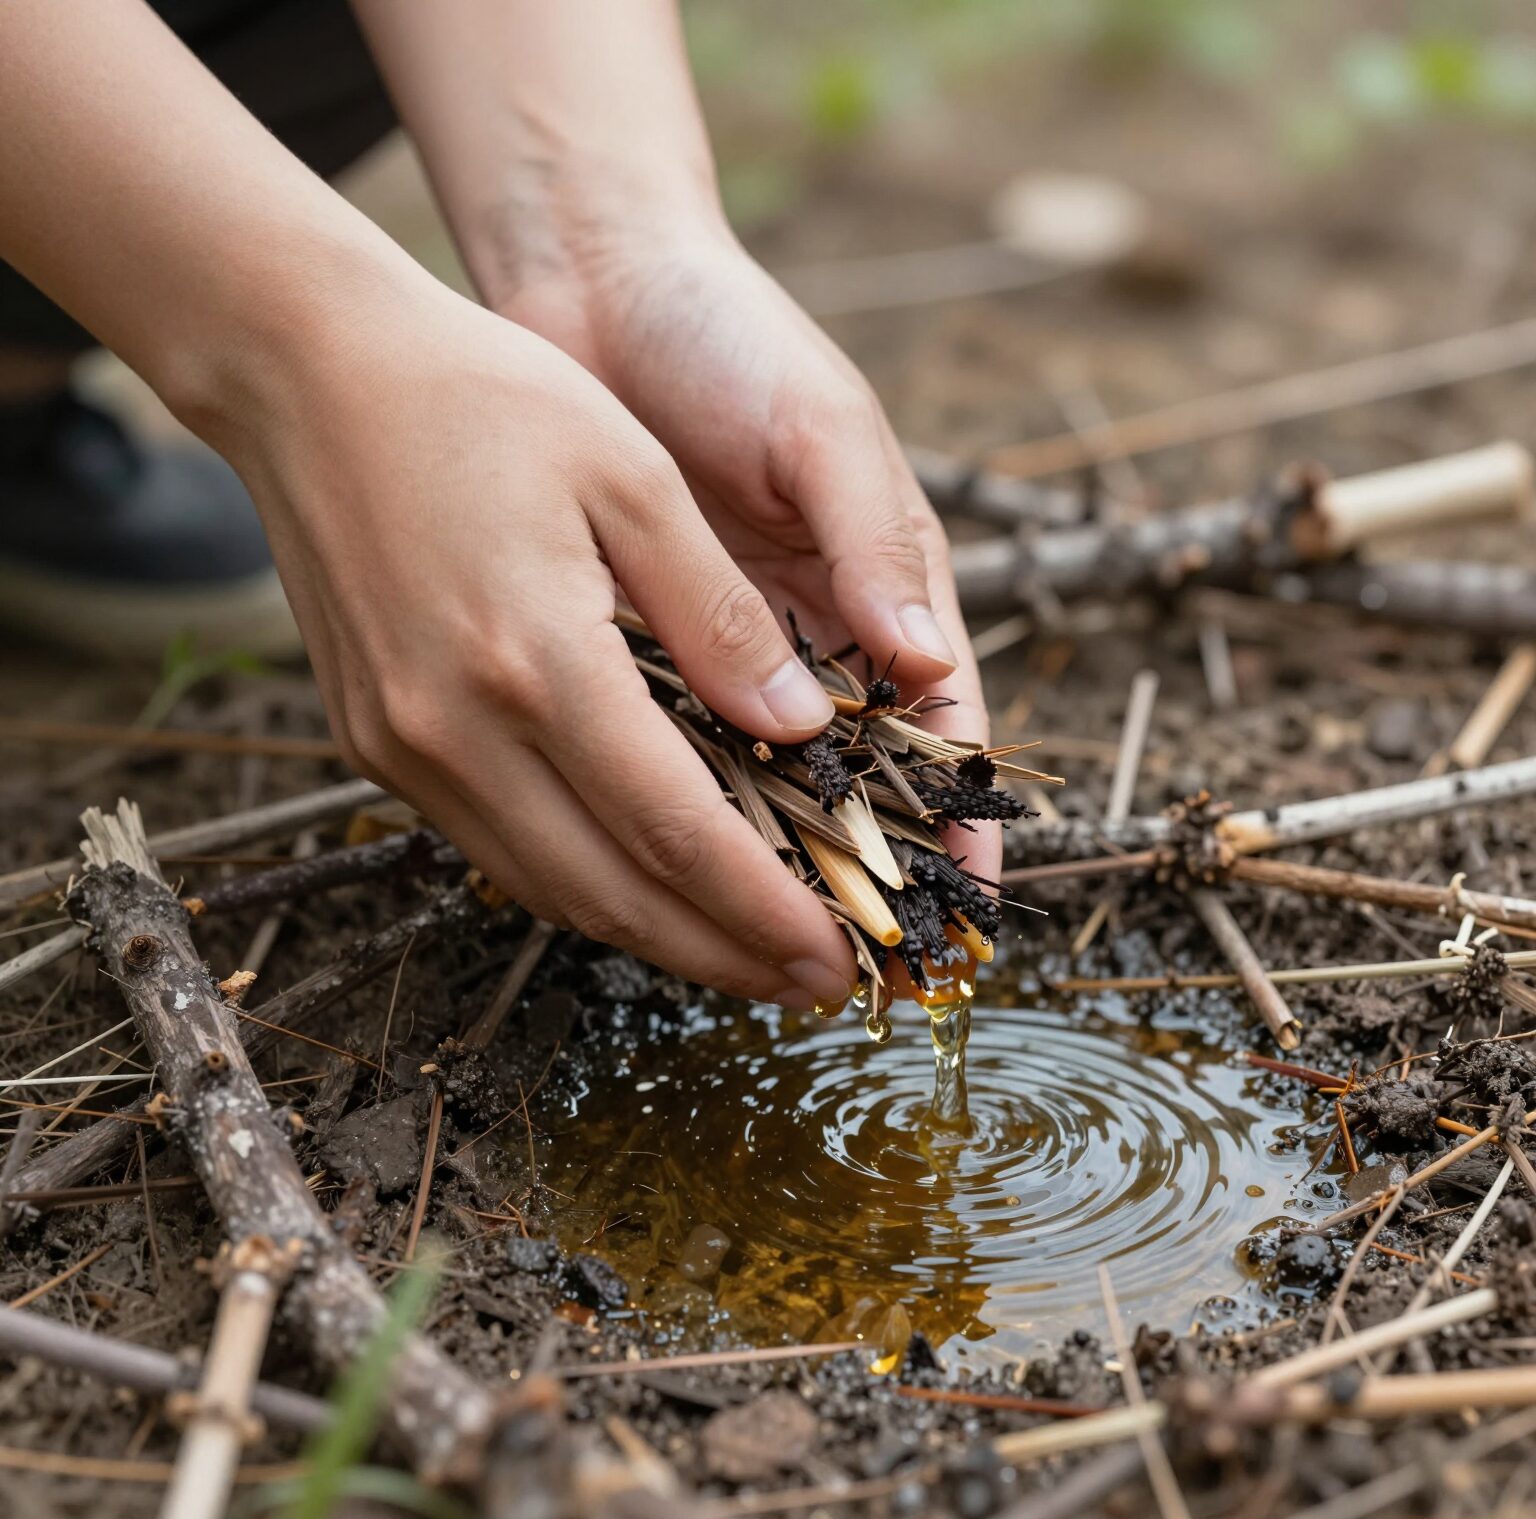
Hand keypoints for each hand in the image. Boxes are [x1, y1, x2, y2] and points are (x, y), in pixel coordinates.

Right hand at [212, 275, 859, 1006]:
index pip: (678, 831)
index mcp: (537, 661)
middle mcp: (458, 729)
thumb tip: (798, 727)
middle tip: (808, 984)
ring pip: (549, 889)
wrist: (307, 374)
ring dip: (655, 937)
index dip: (765, 908)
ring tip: (741, 955)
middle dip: (724, 954)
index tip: (834, 953)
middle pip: (615, 893)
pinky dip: (583, 883)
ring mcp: (405, 747)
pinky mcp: (376, 742)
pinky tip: (642, 883)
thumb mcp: (632, 479)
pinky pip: (498, 847)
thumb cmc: (480, 399)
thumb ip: (719, 616)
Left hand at [501, 230, 999, 886]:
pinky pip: (666, 745)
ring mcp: (725, 648)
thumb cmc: (733, 339)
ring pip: (760, 783)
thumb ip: (872, 539)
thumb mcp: (824, 428)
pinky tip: (668, 863)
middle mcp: (812, 636)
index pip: (941, 730)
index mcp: (884, 590)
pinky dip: (676, 803)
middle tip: (862, 963)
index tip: (966, 903)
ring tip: (769, 946)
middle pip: (856, 781)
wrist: (600, 289)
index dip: (959, 818)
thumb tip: (924, 666)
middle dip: (866, 871)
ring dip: (771, 859)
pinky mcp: (642, 645)